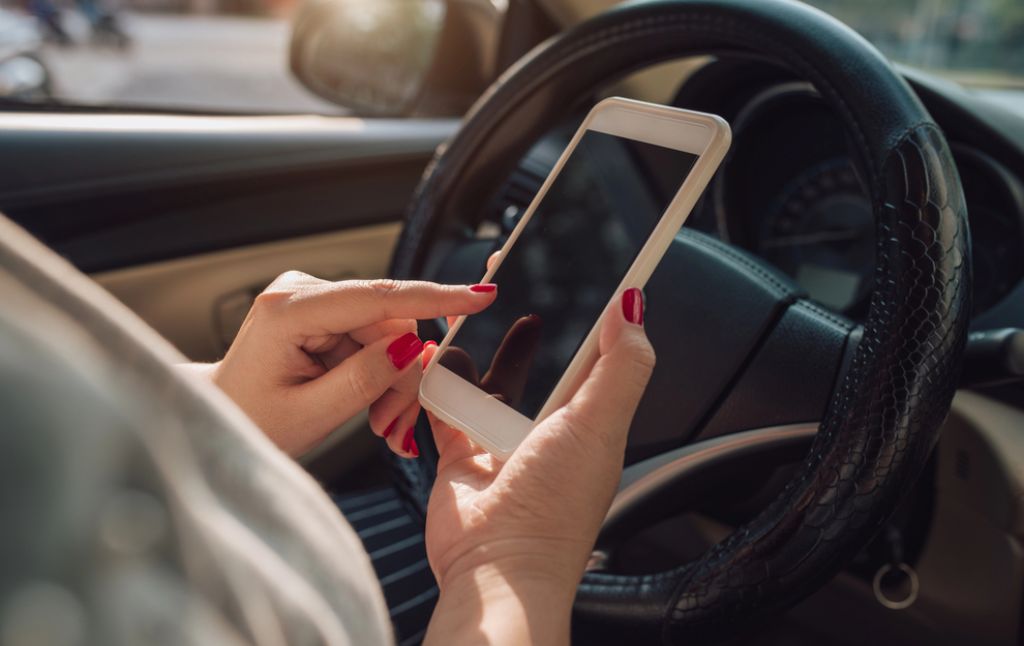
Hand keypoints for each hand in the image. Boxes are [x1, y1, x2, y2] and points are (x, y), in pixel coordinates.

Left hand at [209, 272, 496, 455]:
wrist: (222, 419)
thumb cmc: (251, 421)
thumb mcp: (310, 415)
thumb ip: (364, 379)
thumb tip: (414, 347)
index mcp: (288, 310)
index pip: (376, 297)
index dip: (434, 297)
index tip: (480, 296)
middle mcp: (300, 291)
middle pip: (390, 321)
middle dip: (403, 373)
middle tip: (394, 425)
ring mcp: (312, 297)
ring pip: (389, 332)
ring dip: (393, 379)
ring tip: (378, 422)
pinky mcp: (323, 310)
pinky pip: (375, 337)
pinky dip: (381, 372)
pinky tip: (369, 403)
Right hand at [422, 288, 653, 644]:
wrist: (497, 568)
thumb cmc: (556, 508)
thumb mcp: (600, 425)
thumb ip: (621, 365)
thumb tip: (636, 305)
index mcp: (588, 420)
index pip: (594, 354)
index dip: (588, 312)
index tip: (581, 267)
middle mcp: (546, 430)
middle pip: (534, 360)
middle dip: (520, 323)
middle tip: (504, 272)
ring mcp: (499, 441)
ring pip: (484, 379)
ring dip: (473, 354)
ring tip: (459, 320)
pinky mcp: (458, 453)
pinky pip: (444, 406)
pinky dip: (437, 386)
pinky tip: (432, 363)